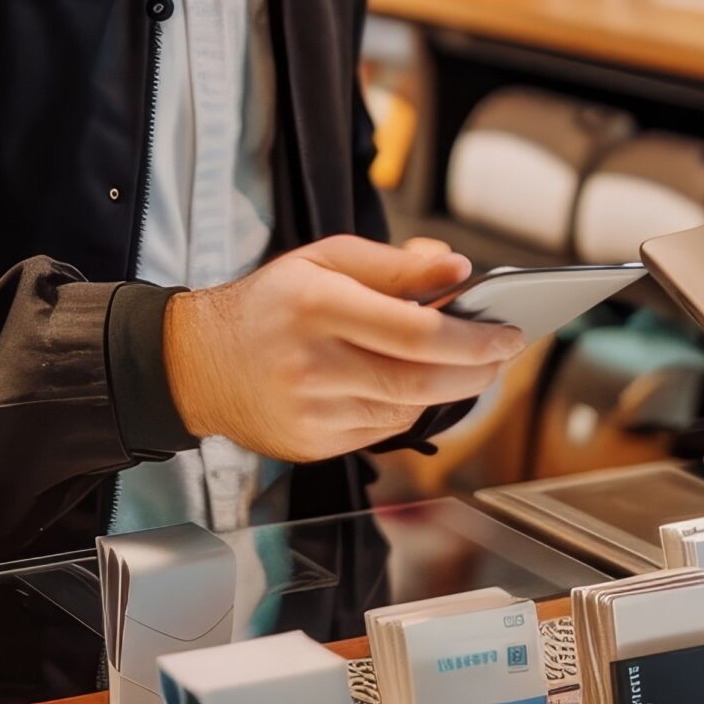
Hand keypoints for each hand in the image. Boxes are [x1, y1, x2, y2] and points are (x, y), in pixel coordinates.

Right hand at [163, 236, 522, 462]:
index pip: (414, 332)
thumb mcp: (325, 259)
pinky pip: (383, 431)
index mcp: (316, 305)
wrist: (194, 363)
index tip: (510, 332)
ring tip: (473, 366)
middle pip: (419, 380)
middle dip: (476, 369)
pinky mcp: (312, 445)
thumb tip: (460, 270)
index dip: (472, 337)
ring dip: (451, 390)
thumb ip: (395, 264)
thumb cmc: (270, 302)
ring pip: (407, 410)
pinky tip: (420, 386)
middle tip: (504, 352)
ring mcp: (311, 412)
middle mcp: (312, 364)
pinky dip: (411, 409)